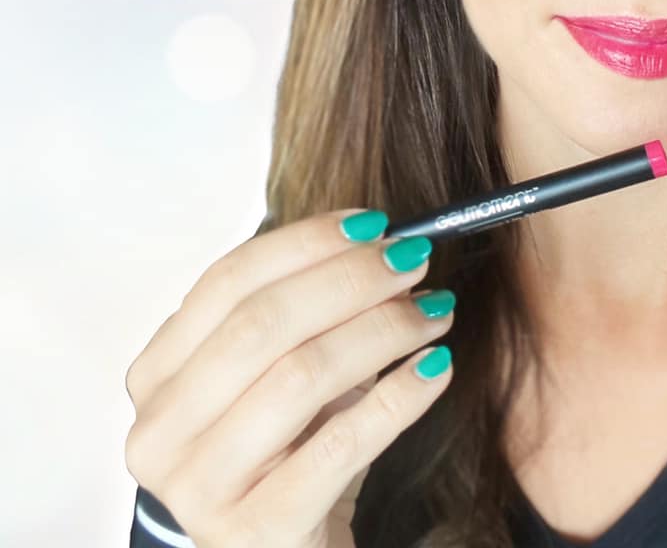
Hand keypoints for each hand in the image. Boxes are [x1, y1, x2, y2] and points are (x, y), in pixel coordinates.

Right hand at [124, 209, 454, 547]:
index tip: (373, 223)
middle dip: (351, 279)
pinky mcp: (256, 532)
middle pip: (262, 323)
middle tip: (413, 261)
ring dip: (383, 330)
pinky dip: (399, 396)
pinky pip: (341, 446)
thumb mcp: (277, 371)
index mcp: (158, 373)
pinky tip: (436, 367)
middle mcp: (161, 429)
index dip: (306, 242)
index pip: (228, 280)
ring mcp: (200, 487)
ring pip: (300, 376)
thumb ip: (305, 308)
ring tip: (434, 312)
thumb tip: (379, 241)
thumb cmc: (286, 450)